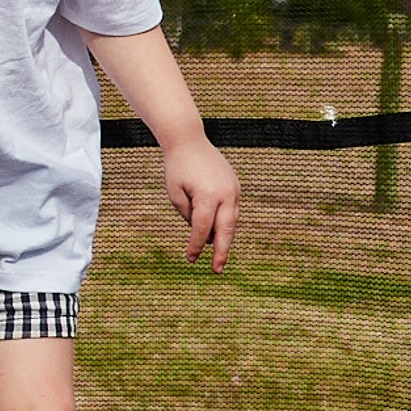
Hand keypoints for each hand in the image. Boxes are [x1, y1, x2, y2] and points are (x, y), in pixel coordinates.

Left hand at [161, 133, 238, 271]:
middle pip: (226, 230)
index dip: (196, 246)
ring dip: (225, 238)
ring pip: (232, 221)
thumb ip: (188, 216)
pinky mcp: (235, 185)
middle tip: (217, 270)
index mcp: (208, 196)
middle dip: (222, 252)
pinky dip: (225, 222)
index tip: (190, 259)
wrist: (189, 140)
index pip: (202, 229)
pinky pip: (232, 210)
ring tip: (218, 256)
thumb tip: (202, 233)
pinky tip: (218, 234)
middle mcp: (226, 194)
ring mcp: (234, 189)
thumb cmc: (177, 168)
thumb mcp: (175, 194)